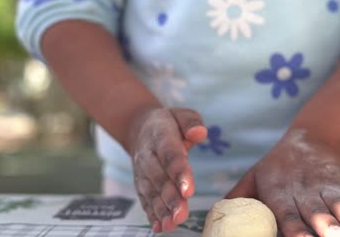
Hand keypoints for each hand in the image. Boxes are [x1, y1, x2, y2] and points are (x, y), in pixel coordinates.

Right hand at [127, 107, 206, 232]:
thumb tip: (200, 133)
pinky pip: (145, 199)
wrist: (140, 129)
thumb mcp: (181, 114)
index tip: (188, 190)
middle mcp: (148, 155)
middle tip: (181, 215)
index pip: (170, 155)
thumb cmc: (169, 123)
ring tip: (172, 225)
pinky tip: (160, 227)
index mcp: (160, 135)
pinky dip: (152, 214)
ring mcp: (142, 172)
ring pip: (152, 192)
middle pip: (160, 178)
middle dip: (171, 198)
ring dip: (161, 210)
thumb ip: (191, 122)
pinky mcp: (141, 184)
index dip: (179, 172)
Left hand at [226, 130, 339, 236]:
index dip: (294, 227)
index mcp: (279, 193)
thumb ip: (237, 199)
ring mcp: (324, 186)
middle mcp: (303, 192)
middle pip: (315, 211)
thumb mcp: (252, 180)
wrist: (303, 142)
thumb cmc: (273, 169)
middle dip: (325, 226)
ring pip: (337, 202)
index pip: (286, 214)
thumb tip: (215, 217)